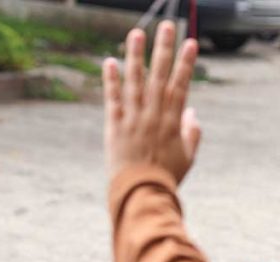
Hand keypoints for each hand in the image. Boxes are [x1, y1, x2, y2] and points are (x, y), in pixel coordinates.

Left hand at [103, 21, 201, 182]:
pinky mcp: (114, 127)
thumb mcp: (187, 158)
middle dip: (163, 50)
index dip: (185, 64)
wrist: (141, 193)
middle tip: (166, 27)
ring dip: (136, 56)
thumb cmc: (165, 178)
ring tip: (136, 33)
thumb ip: (192, 134)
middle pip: (160, 77)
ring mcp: (133, 120)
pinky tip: (110, 61)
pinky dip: (111, 80)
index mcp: (173, 122)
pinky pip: (113, 99)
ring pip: (136, 82)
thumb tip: (193, 113)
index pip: (181, 86)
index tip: (190, 43)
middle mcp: (153, 116)